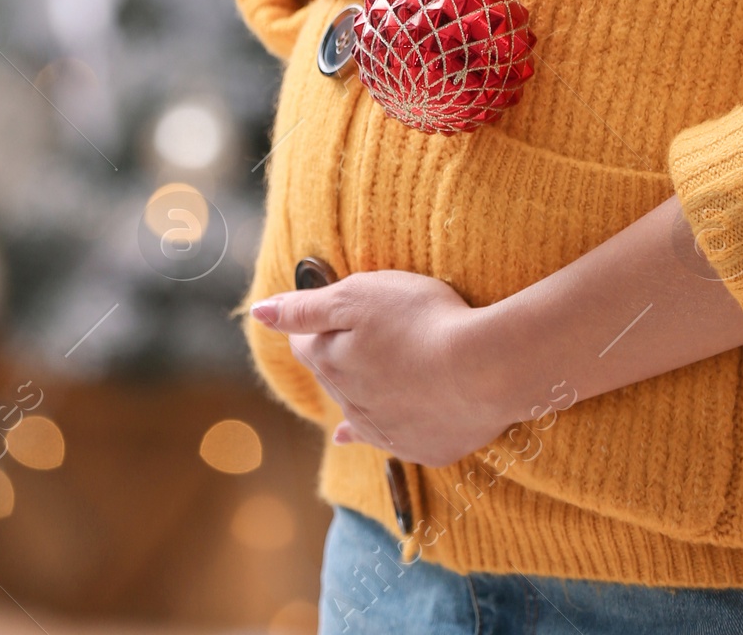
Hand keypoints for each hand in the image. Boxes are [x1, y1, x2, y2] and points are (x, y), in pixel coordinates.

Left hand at [249, 270, 521, 466]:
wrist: (483, 370)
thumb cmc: (421, 320)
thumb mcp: (358, 295)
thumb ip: (306, 308)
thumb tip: (259, 313)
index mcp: (332, 362)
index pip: (305, 344)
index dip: (312, 326)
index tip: (321, 315)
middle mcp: (350, 403)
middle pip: (332, 377)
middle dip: (336, 359)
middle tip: (352, 341)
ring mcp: (386, 431)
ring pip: (358, 411)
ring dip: (355, 397)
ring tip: (345, 397)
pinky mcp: (423, 447)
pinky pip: (391, 440)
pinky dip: (377, 433)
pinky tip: (357, 438)